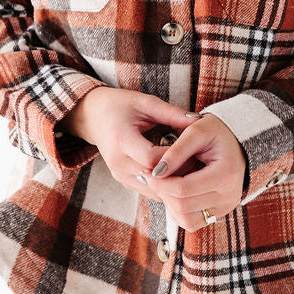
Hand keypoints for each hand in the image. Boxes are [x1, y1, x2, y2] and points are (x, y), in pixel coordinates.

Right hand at [64, 87, 199, 193]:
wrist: (93, 116)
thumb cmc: (120, 105)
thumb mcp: (146, 103)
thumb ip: (172, 113)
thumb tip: (199, 120)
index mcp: (121, 139)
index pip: (151, 159)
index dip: (174, 158)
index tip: (193, 149)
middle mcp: (117, 161)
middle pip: (153, 177)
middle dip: (177, 172)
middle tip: (199, 164)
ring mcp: (118, 174)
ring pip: (152, 188)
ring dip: (172, 182)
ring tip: (191, 170)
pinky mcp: (121, 180)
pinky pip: (147, 189)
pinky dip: (163, 185)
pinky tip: (178, 175)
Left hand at [144, 113, 246, 231]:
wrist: (237, 141)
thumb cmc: (216, 132)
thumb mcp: (196, 131)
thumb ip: (176, 151)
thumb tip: (156, 173)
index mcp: (225, 174)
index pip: (184, 189)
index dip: (160, 183)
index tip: (147, 172)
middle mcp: (229, 196)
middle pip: (183, 206)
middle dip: (162, 192)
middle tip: (152, 178)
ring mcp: (226, 207)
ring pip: (186, 220)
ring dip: (169, 204)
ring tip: (165, 184)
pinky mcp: (220, 213)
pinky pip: (192, 222)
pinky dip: (178, 211)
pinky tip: (175, 193)